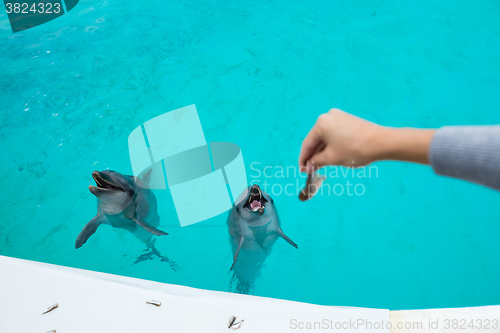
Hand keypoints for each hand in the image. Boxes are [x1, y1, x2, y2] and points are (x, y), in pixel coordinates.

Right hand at [299, 108, 434, 171]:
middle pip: (316, 140)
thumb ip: (316, 162)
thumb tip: (308, 166)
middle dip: (313, 156)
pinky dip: (332, 145)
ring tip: (321, 166)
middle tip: (311, 170)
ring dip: (322, 152)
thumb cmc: (355, 149)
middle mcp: (328, 116)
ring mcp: (339, 117)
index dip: (304, 159)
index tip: (302, 171)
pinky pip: (335, 134)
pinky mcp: (348, 120)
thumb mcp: (332, 158)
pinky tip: (332, 156)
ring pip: (326, 138)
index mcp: (321, 123)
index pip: (307, 144)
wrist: (382, 142)